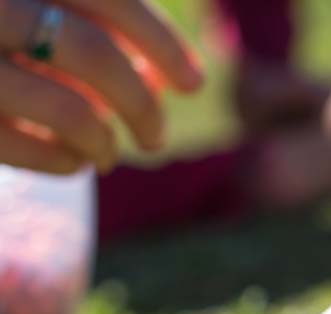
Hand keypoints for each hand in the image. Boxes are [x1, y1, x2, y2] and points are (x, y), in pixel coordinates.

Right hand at [0, 0, 202, 172]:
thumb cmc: (0, 42)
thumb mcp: (37, 16)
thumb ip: (92, 32)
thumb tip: (169, 80)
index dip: (161, 42)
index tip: (194, 83)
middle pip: (97, 56)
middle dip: (141, 107)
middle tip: (155, 139)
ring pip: (70, 111)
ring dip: (103, 143)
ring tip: (106, 154)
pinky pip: (26, 149)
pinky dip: (64, 162)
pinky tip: (72, 162)